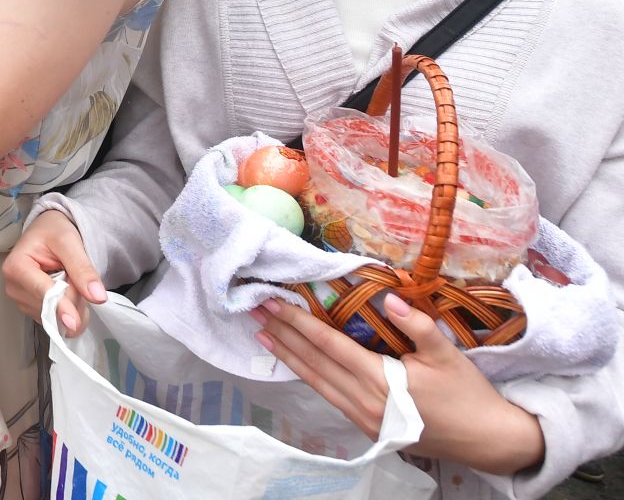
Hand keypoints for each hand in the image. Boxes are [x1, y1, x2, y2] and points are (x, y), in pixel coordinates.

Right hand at [4, 208, 105, 335]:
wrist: (49, 230)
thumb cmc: (53, 231)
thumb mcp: (69, 242)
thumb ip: (82, 269)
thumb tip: (97, 296)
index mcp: (16, 267)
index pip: (42, 292)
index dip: (61, 307)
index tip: (74, 322)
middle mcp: (13, 287)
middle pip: (50, 308)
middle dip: (72, 299)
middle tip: (79, 277)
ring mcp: (21, 300)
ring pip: (55, 317)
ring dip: (72, 305)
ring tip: (72, 281)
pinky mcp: (31, 308)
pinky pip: (55, 319)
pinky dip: (69, 310)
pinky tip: (69, 292)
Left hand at [254, 294, 544, 473]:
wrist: (486, 441)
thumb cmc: (467, 395)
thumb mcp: (447, 355)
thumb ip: (417, 325)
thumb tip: (390, 298)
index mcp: (380, 380)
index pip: (329, 346)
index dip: (298, 323)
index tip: (273, 304)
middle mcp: (364, 401)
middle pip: (314, 363)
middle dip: (283, 336)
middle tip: (254, 312)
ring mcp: (363, 417)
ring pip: (316, 383)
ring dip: (288, 357)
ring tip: (264, 336)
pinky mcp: (367, 426)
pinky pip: (329, 396)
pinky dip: (308, 376)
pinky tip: (295, 364)